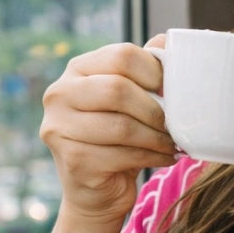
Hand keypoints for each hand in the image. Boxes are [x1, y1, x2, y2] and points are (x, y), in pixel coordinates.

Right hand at [40, 36, 179, 225]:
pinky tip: (165, 158)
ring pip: (122, 126)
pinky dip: (152, 157)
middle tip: (174, 124)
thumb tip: (171, 41)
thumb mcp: (130, 99)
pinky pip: (122, 155)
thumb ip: (144, 69)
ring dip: (157, 137)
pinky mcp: (72, 160)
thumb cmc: (119, 139)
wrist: (97, 191)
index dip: (155, 72)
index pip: (121, 55)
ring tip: (173, 143)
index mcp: (77, 69)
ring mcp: (59, 128)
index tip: (172, 91)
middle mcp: (59, 94)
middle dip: (155, 110)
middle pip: (118, 89)